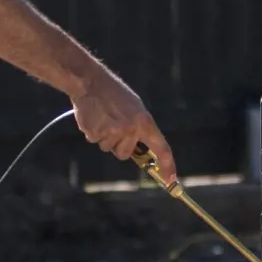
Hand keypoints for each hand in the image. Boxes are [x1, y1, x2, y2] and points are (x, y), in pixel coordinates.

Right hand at [71, 67, 177, 183]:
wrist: (90, 81)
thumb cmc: (114, 94)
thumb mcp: (135, 108)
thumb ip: (140, 128)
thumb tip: (139, 150)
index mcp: (145, 122)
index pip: (161, 148)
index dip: (167, 165)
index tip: (171, 179)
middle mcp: (130, 129)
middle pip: (124, 154)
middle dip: (119, 145)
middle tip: (114, 125)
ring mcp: (112, 132)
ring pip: (108, 148)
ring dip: (105, 137)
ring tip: (103, 116)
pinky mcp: (95, 133)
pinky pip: (94, 141)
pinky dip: (93, 131)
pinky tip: (93, 116)